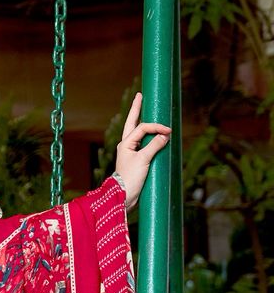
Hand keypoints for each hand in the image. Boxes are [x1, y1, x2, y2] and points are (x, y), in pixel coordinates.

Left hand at [115, 91, 172, 209]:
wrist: (124, 197)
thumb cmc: (130, 178)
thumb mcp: (143, 160)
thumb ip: (154, 146)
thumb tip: (165, 135)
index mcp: (125, 143)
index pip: (142, 128)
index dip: (156, 127)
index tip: (169, 131)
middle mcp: (126, 145)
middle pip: (132, 123)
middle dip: (136, 109)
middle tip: (140, 95)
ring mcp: (130, 152)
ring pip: (136, 132)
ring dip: (140, 120)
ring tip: (142, 108)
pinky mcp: (136, 160)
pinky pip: (142, 143)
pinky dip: (147, 135)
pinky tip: (149, 131)